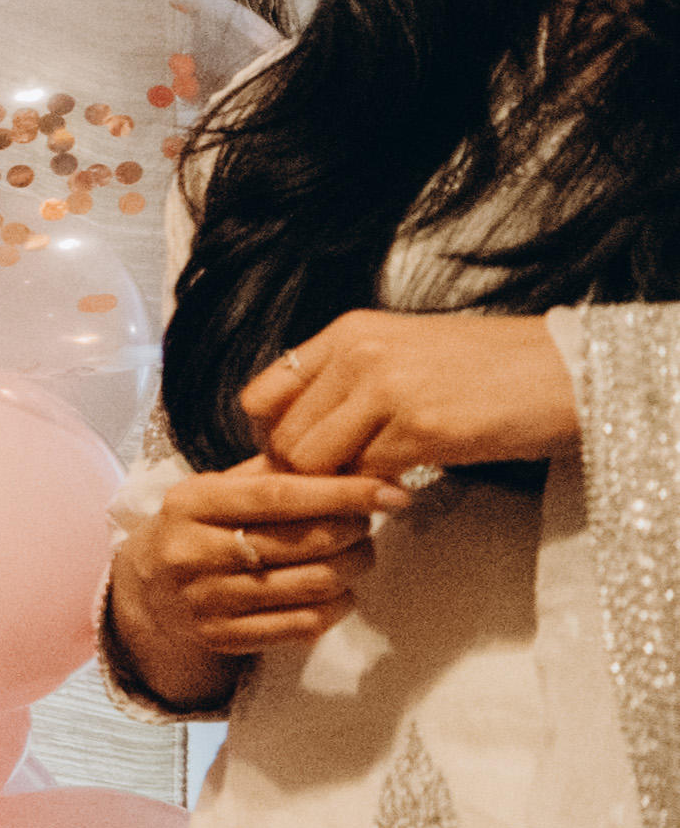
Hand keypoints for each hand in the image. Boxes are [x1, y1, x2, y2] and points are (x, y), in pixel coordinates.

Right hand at [106, 460, 412, 697]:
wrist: (147, 591)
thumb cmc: (200, 529)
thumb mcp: (218, 490)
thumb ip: (275, 472)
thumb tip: (354, 457)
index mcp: (191, 504)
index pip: (279, 495)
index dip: (341, 493)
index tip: (390, 492)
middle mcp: (192, 553)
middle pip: (303, 543)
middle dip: (354, 531)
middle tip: (366, 523)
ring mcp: (206, 600)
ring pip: (312, 584)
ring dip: (352, 568)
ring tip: (356, 554)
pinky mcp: (223, 637)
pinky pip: (304, 624)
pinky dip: (336, 606)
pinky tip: (338, 591)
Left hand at [245, 308, 580, 481]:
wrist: (568, 372)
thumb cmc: (488, 370)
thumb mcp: (401, 354)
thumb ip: (344, 384)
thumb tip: (291, 438)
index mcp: (347, 333)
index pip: (259, 397)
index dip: (270, 439)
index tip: (299, 461)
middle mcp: (358, 354)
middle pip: (282, 438)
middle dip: (304, 474)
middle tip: (341, 486)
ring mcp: (388, 388)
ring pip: (313, 463)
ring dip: (337, 487)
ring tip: (373, 487)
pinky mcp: (421, 427)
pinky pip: (364, 477)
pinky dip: (375, 495)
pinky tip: (403, 489)